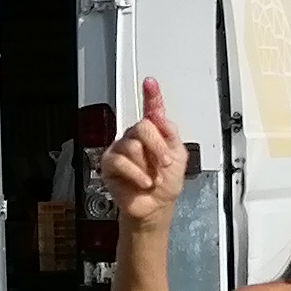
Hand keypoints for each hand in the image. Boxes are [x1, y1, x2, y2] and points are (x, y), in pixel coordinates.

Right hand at [99, 74, 188, 229]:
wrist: (156, 207)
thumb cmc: (166, 185)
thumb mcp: (180, 157)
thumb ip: (171, 134)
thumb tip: (159, 117)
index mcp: (155, 133)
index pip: (152, 110)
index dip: (151, 95)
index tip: (150, 83)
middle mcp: (136, 138)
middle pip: (143, 126)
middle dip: (157, 147)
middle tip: (164, 163)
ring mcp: (122, 150)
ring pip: (133, 145)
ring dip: (148, 166)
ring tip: (151, 178)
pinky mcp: (110, 164)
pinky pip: (121, 162)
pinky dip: (136, 174)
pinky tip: (142, 182)